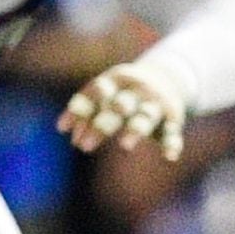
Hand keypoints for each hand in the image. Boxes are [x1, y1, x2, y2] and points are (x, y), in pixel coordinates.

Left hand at [61, 61, 188, 160]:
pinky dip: (172, 144)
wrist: (169, 76)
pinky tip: (169, 157)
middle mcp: (138, 89)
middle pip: (120, 106)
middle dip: (103, 125)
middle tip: (84, 148)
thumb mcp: (107, 95)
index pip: (96, 92)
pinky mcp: (173, 119)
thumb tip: (75, 140)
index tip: (61, 129)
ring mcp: (156, 103)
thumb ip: (88, 115)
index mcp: (117, 79)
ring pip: (146, 116)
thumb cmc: (124, 92)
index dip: (80, 109)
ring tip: (124, 146)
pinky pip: (172, 132)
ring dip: (135, 130)